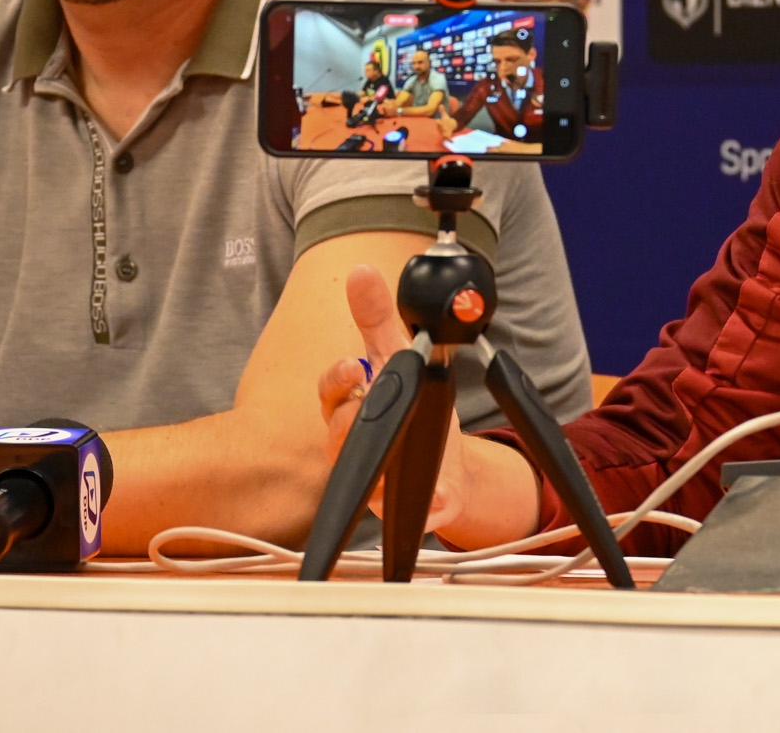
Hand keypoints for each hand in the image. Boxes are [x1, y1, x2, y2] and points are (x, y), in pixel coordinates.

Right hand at [315, 265, 472, 536]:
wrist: (448, 469)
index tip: (354, 365)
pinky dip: (425, 500)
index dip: (337, 381)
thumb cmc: (414, 413)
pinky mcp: (400, 508)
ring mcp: (373, 482)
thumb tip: (361, 272)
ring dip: (376, 452)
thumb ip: (377, 317)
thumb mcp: (402, 358)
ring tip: (394, 436)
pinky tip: (437, 492)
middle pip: (336, 433)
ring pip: (360, 471)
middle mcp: (351, 446)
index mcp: (350, 410)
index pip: (331, 393)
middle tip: (368, 397)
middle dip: (348, 416)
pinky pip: (406, 508)